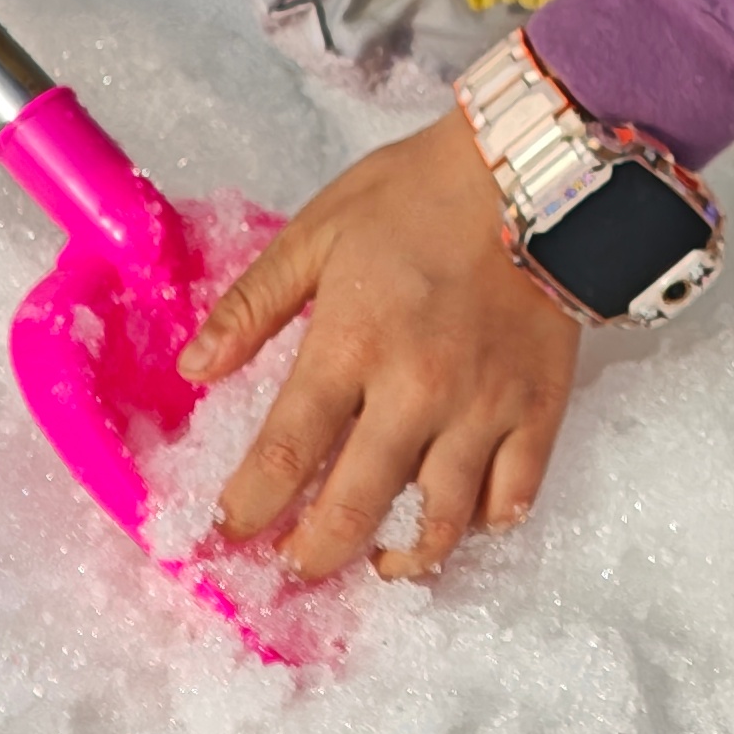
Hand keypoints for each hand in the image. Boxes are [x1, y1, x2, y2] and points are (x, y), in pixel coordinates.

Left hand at [179, 110, 580, 580]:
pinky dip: (484, 522)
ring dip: (399, 556)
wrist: (532, 170)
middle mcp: (416, 390)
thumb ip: (252, 303)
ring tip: (377, 559)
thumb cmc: (416, 195)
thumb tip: (194, 367)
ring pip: (438, 520)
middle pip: (353, 508)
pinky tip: (461, 519)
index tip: (228, 529)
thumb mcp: (318, 232)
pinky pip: (514, 496)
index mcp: (352, 344)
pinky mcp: (539, 409)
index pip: (286, 454)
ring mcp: (483, 407)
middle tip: (295, 563)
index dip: (248, 507)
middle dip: (311, 553)